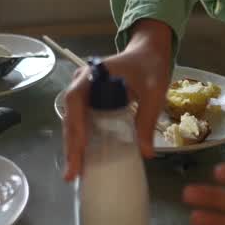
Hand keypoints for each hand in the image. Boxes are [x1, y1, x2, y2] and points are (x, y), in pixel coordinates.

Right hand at [61, 19, 171, 180]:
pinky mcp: (90, 101)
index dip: (76, 124)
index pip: (76, 99)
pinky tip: (83, 159)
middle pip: (70, 115)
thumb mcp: (154, 91)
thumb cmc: (150, 67)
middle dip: (71, 144)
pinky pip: (81, 121)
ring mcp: (84, 91)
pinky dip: (81, 140)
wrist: (148, 52)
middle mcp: (83, 82)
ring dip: (73, 145)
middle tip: (72, 172)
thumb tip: (146, 153)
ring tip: (74, 172)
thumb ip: (148, 119)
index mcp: (94, 74)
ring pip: (73, 121)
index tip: (81, 147)